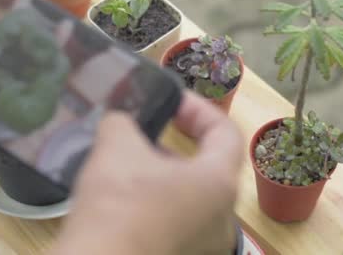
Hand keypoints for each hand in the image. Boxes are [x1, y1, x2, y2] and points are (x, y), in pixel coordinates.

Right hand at [52, 92, 244, 254]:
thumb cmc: (119, 201)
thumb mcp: (116, 144)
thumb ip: (123, 120)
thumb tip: (120, 121)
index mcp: (218, 182)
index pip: (225, 132)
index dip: (198, 109)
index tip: (171, 101)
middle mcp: (221, 217)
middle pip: (206, 167)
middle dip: (173, 145)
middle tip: (142, 133)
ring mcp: (202, 244)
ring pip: (188, 196)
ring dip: (160, 175)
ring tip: (125, 165)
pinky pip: (173, 221)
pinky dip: (154, 203)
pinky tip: (122, 198)